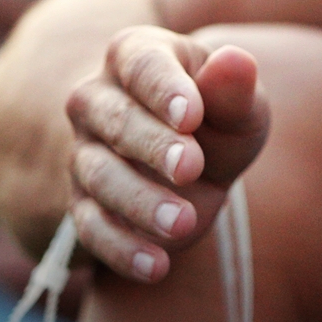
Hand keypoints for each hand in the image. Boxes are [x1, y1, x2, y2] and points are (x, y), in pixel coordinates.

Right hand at [64, 27, 269, 282]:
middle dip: (152, 145)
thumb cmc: (218, 121)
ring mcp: (84, 152)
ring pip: (100, 175)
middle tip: (191, 166)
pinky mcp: (83, 205)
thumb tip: (235, 61)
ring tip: (184, 222)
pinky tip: (157, 266)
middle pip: (116, 119)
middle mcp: (97, 99)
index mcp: (136, 55)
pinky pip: (91, 228)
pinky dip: (121, 249)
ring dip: (140, 201)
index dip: (164, 88)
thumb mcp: (239, 106)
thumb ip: (235, 90)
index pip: (143, 65)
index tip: (190, 115)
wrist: (193, 168)